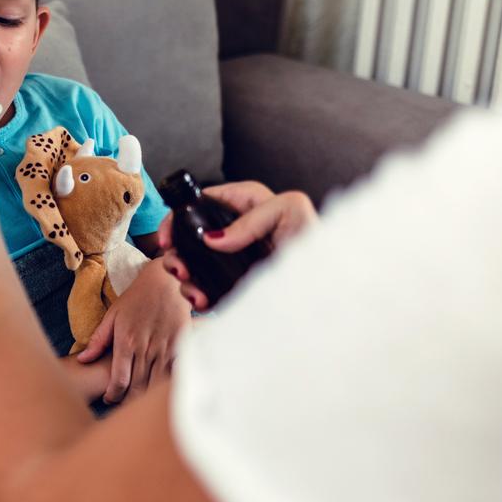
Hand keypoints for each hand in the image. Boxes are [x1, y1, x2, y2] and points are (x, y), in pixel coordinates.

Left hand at [75, 256, 190, 403]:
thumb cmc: (137, 298)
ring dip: (146, 398)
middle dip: (127, 401)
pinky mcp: (182, 348)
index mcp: (126, 342)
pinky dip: (165, 386)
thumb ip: (98, 339)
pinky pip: (174, 375)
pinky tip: (159, 391)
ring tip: (137, 403)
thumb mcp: (113, 315)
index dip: (113, 396)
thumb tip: (82, 359)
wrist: (167, 281)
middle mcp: (146, 349)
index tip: (109, 398)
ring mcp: (166, 349)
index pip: (119, 381)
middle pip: (137, 388)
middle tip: (122, 405)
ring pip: (155, 385)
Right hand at [157, 181, 317, 309]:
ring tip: (192, 288)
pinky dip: (197, 295)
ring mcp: (233, 261)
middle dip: (176, 250)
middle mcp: (237, 232)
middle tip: (177, 265)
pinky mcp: (234, 285)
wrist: (330, 293)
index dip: (181, 214)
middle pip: (191, 235)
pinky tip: (203, 300)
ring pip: (192, 263)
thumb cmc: (319, 245)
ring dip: (184, 276)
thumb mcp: (291, 211)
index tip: (171, 236)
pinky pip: (205, 288)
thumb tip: (213, 238)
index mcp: (249, 206)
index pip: (204, 201)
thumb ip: (252, 217)